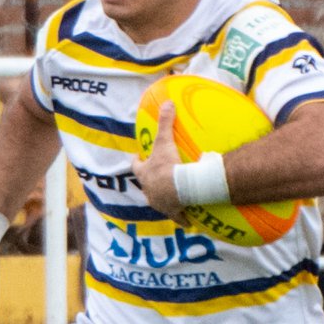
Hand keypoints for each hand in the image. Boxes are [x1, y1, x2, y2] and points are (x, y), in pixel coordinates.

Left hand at [136, 99, 188, 223]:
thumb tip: (166, 102)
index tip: (136, 158)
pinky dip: (182, 218)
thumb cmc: (168, 165)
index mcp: (145, 174)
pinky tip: (186, 221)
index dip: (136, 162)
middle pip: (146, 185)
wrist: (178, 188)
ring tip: (171, 196)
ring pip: (159, 201)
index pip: (136, 167)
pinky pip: (178, 217)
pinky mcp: (173, 212)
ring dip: (164, 198)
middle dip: (150, 182)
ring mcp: (160, 203)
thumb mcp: (165, 141)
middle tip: (157, 178)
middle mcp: (149, 190)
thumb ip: (165, 122)